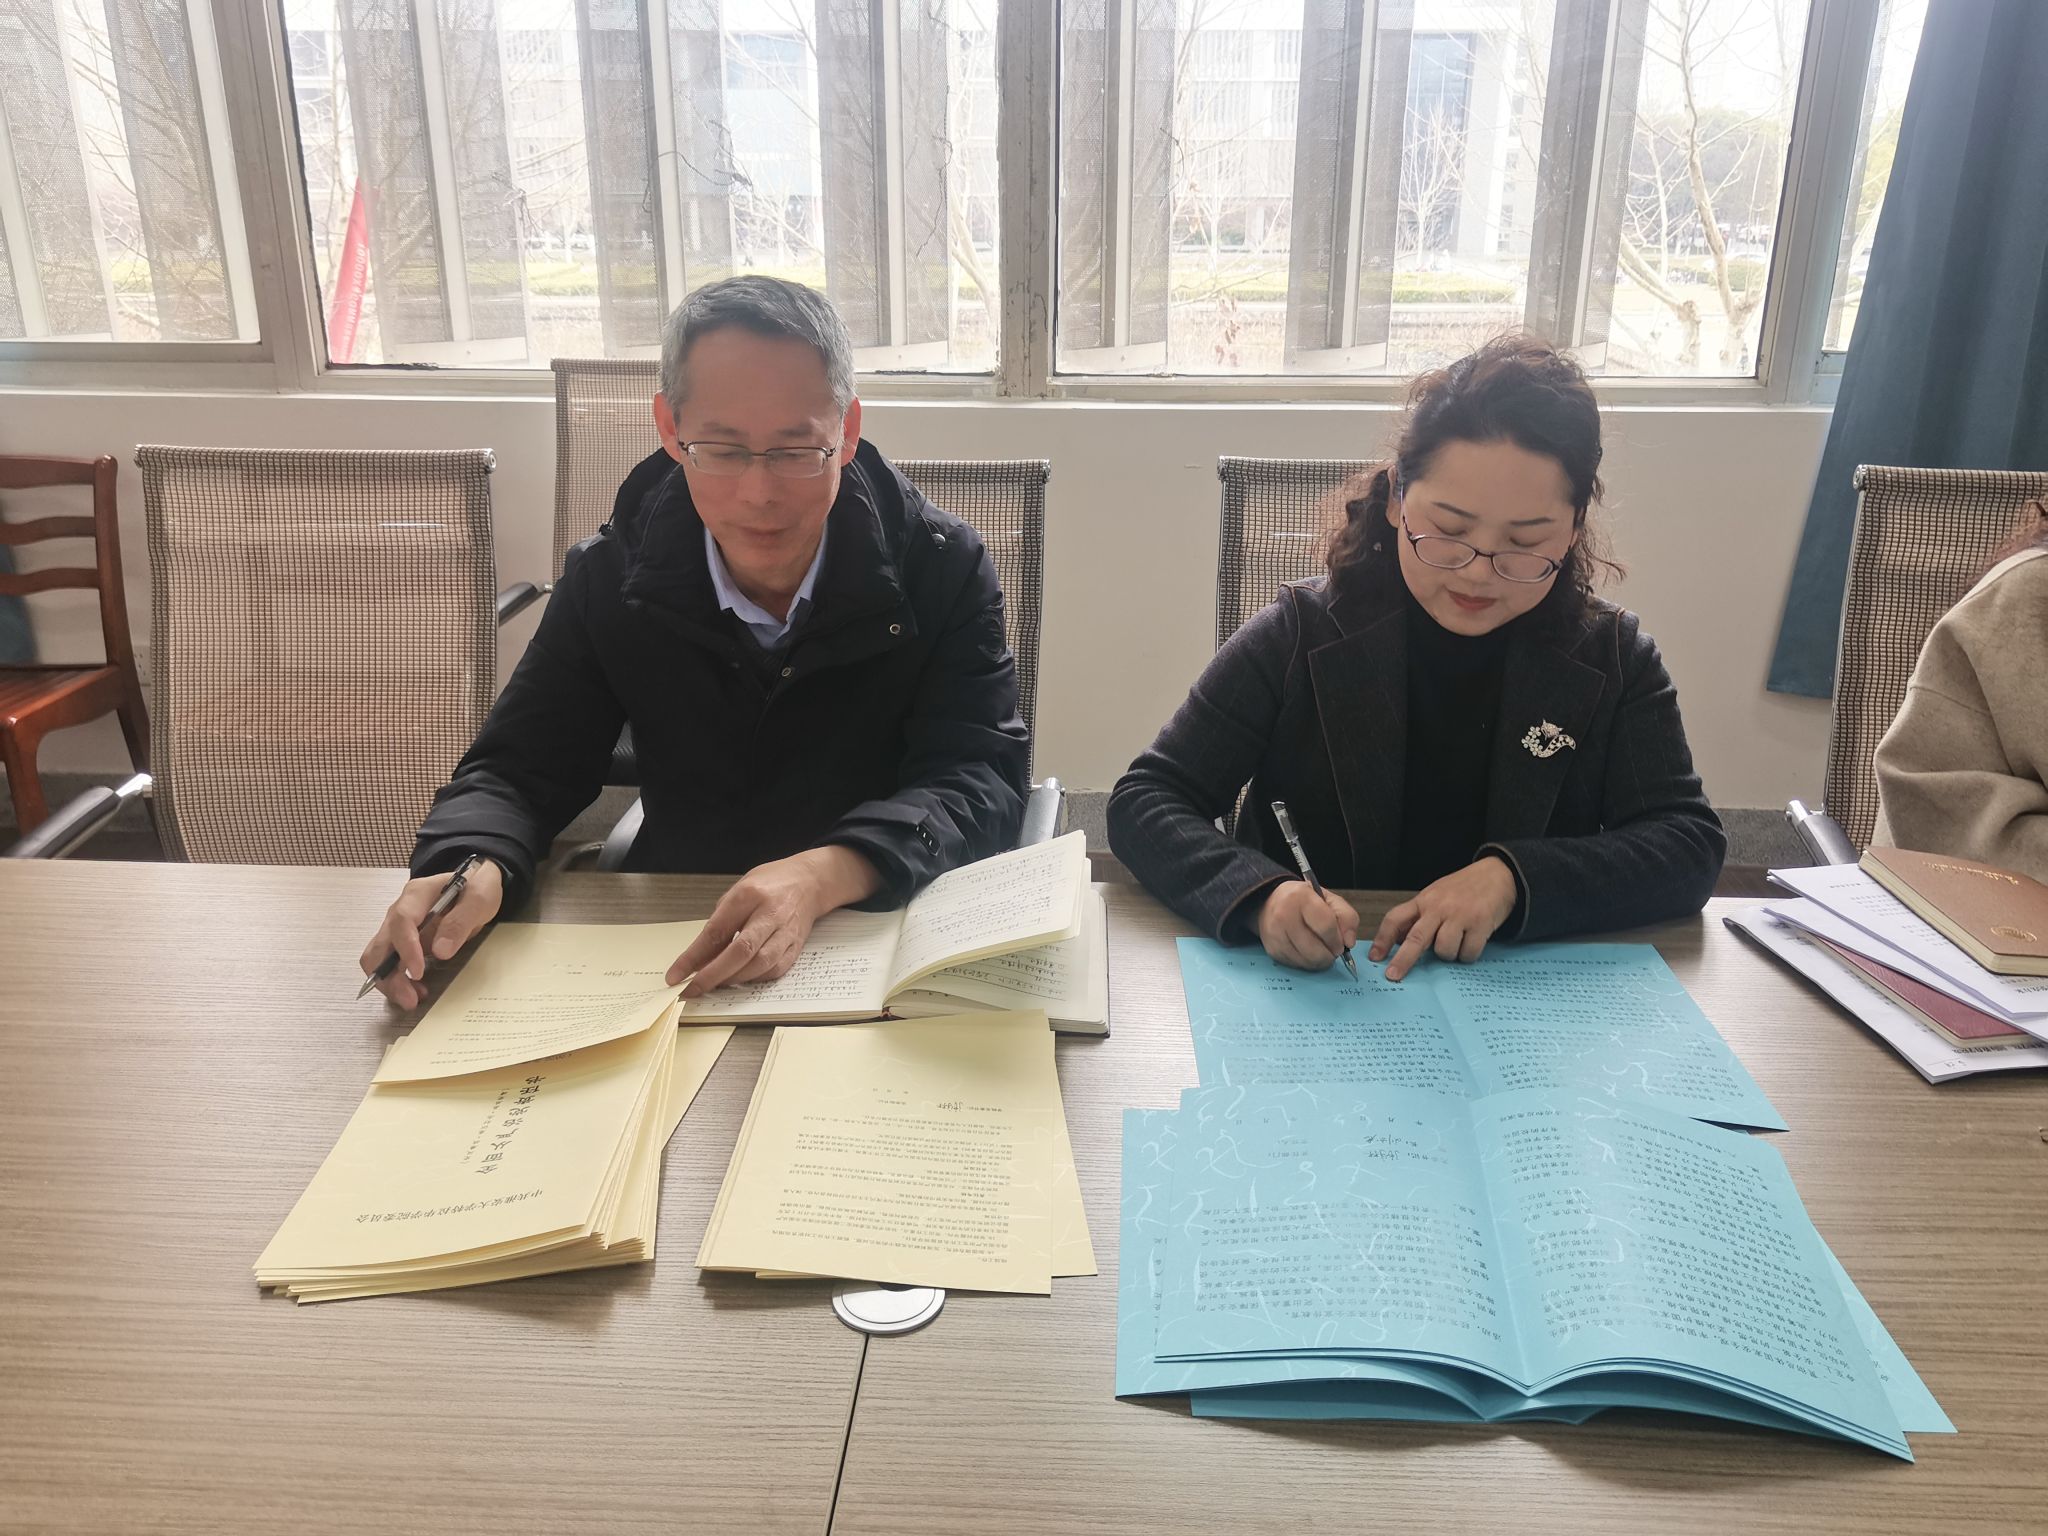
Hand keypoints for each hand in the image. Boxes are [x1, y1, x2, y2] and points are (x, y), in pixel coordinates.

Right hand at [359, 860, 505, 1007]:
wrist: (476, 885)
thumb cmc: (477, 887)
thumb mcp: (479, 899)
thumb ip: (461, 921)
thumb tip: (441, 951)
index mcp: (417, 894)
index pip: (401, 921)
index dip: (406, 948)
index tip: (418, 971)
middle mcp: (400, 911)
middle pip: (381, 944)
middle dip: (389, 975)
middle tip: (409, 998)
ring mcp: (399, 928)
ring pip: (379, 958)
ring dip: (390, 981)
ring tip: (412, 999)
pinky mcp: (403, 943)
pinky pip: (391, 964)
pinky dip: (397, 980)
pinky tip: (417, 990)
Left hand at [667, 846, 880, 995]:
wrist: (810, 882)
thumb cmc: (769, 884)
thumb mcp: (737, 891)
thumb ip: (720, 922)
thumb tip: (700, 959)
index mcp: (748, 895)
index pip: (716, 931)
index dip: (693, 957)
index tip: (675, 975)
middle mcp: (769, 914)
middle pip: (740, 951)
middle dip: (712, 975)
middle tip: (691, 990)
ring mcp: (786, 932)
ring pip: (759, 964)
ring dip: (733, 980)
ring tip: (713, 984)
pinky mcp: (796, 947)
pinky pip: (774, 970)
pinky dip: (754, 979)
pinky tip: (740, 979)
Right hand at [1256, 879, 1359, 971]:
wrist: (1270, 902)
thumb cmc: (1304, 901)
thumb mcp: (1330, 899)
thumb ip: (1347, 917)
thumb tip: (1349, 943)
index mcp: (1301, 897)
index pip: (1326, 926)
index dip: (1338, 941)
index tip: (1341, 945)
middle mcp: (1284, 915)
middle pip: (1315, 950)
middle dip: (1329, 955)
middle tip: (1332, 950)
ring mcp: (1275, 934)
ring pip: (1306, 961)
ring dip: (1319, 961)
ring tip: (1321, 951)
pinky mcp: (1272, 949)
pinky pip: (1296, 965)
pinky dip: (1306, 962)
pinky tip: (1307, 952)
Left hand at [1368, 856, 1517, 981]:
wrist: (1497, 875)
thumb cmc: (1463, 889)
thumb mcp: (1435, 896)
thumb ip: (1418, 917)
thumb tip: (1398, 942)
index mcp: (1424, 900)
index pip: (1396, 918)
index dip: (1382, 939)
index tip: (1375, 957)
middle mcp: (1439, 907)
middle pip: (1416, 938)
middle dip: (1403, 960)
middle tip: (1393, 976)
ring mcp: (1460, 915)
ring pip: (1443, 950)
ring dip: (1448, 955)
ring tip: (1456, 942)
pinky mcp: (1480, 924)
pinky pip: (1467, 953)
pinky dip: (1467, 955)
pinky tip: (1471, 942)